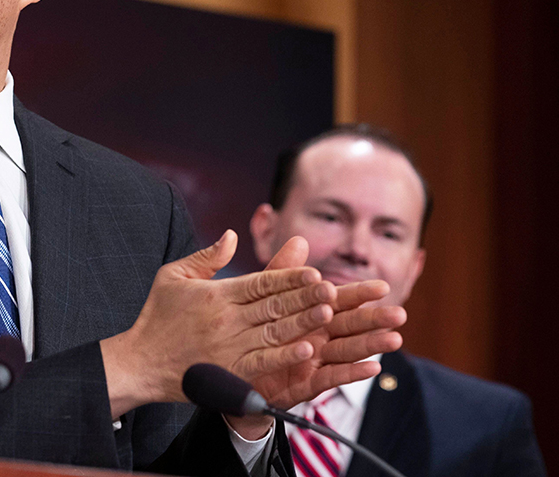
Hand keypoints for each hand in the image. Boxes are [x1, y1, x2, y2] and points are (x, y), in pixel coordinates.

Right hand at [100, 231, 335, 418]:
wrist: (139, 363)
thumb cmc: (157, 317)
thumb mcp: (174, 276)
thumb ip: (207, 257)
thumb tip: (232, 235)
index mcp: (216, 295)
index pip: (260, 283)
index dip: (289, 278)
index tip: (315, 272)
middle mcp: (225, 320)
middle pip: (273, 306)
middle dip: (306, 297)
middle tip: (335, 288)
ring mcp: (228, 347)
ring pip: (274, 332)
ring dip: (303, 323)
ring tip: (329, 314)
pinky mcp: (229, 372)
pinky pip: (262, 363)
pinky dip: (284, 357)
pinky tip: (307, 350)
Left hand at [247, 238, 406, 410]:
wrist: (224, 367)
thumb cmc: (246, 327)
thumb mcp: (259, 294)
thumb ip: (281, 271)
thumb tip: (299, 239)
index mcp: (308, 312)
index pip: (338, 299)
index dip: (360, 294)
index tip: (382, 286)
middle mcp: (316, 335)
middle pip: (348, 326)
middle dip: (374, 320)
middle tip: (400, 314)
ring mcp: (311, 361)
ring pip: (345, 352)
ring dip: (370, 346)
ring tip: (394, 339)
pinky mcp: (302, 385)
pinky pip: (328, 379)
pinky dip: (349, 374)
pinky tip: (372, 368)